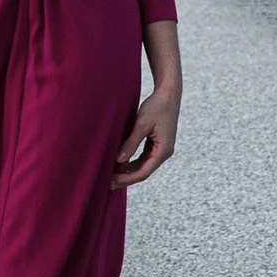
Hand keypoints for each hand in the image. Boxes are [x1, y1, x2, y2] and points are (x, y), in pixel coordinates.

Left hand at [114, 48, 181, 189]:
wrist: (169, 93)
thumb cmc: (156, 106)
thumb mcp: (141, 124)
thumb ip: (131, 143)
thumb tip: (119, 160)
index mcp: (163, 150)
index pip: (143, 172)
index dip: (127, 179)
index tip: (111, 181)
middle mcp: (164, 152)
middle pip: (143, 171)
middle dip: (126, 178)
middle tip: (108, 183)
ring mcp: (161, 149)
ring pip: (143, 166)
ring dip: (128, 171)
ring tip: (111, 175)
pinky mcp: (157, 143)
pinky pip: (143, 158)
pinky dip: (132, 162)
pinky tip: (119, 163)